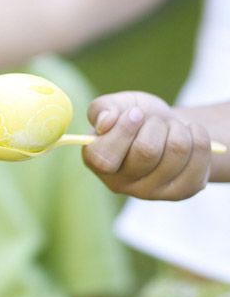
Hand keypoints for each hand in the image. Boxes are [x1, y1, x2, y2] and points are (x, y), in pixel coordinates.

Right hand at [82, 91, 210, 199]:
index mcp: (97, 162)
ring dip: (177, 128)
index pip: (105, 158)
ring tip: (171, 128)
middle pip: (146, 151)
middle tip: (154, 121)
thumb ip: (101, 108)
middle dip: (155, 124)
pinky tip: (189, 136)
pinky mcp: (181, 192)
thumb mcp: (115, 104)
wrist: (165, 129)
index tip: (136, 113)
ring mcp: (151, 192)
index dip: (124, 130)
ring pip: (176, 150)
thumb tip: (105, 122)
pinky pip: (199, 157)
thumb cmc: (135, 116)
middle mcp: (120, 184)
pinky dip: (198, 135)